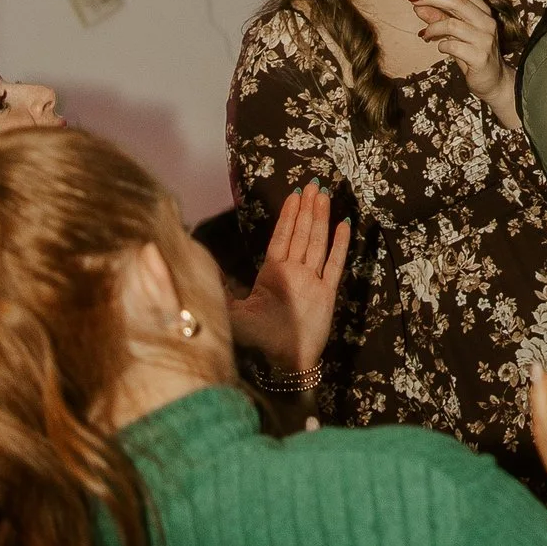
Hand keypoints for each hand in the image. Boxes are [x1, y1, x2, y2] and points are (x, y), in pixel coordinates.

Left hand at [228, 184, 349, 376]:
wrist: (284, 361)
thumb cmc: (259, 338)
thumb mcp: (233, 311)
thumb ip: (220, 290)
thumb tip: (201, 267)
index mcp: (273, 273)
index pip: (282, 237)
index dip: (288, 216)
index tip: (294, 195)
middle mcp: (294, 273)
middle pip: (302, 234)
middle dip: (307, 209)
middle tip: (314, 184)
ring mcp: (312, 281)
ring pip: (317, 243)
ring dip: (321, 219)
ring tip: (325, 196)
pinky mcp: (327, 294)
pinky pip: (334, 265)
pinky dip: (340, 245)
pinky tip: (344, 225)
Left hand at [412, 0, 517, 122]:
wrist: (494, 82)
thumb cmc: (474, 55)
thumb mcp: (455, 34)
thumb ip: (439, 19)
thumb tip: (418, 7)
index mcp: (483, 12)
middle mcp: (487, 22)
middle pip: (458, 1)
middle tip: (415, 1)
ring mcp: (485, 40)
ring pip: (452, 24)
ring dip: (432, 27)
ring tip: (424, 35)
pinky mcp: (480, 57)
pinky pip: (453, 46)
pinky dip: (441, 45)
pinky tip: (440, 48)